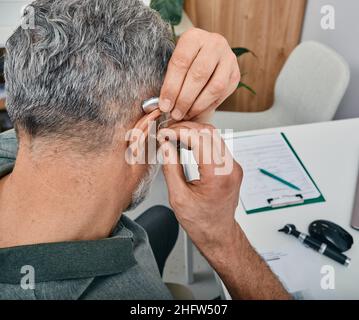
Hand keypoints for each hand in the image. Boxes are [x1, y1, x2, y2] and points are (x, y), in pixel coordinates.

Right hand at [158, 122, 290, 299]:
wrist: (218, 234)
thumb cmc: (201, 222)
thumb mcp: (179, 197)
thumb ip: (171, 168)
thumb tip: (166, 146)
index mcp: (218, 175)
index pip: (200, 138)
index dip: (179, 131)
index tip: (164, 133)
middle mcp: (230, 167)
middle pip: (209, 132)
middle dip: (186, 128)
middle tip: (168, 132)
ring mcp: (233, 166)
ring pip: (214, 135)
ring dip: (193, 132)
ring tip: (174, 136)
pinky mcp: (231, 167)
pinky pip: (217, 144)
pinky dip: (200, 139)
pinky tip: (186, 143)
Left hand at [159, 28, 239, 121]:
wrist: (206, 58)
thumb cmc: (186, 63)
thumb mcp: (175, 64)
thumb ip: (169, 81)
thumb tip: (164, 105)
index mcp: (194, 37)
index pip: (181, 62)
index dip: (171, 87)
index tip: (165, 105)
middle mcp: (214, 43)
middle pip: (199, 74)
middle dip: (185, 99)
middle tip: (175, 113)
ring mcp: (228, 58)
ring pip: (215, 86)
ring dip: (198, 105)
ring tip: (185, 115)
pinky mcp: (235, 74)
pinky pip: (223, 94)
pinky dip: (208, 106)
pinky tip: (197, 111)